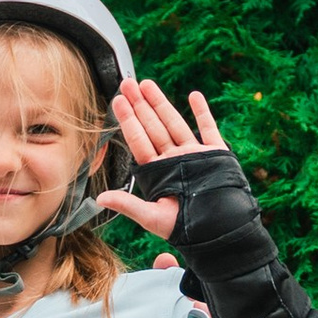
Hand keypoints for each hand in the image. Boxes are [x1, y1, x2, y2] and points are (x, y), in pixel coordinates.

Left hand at [96, 76, 230, 240]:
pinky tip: (194, 96)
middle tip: (127, 83)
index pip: (139, 140)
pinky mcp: (215, 155)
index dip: (128, 120)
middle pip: (153, 127)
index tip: (117, 101)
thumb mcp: (152, 217)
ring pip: (175, 123)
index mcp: (158, 172)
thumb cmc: (185, 229)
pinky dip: (202, 112)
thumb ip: (128, 204)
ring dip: (162, 103)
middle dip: (140, 105)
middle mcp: (174, 160)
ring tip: (148, 84)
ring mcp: (194, 155)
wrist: (218, 233)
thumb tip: (99, 198)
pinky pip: (208, 129)